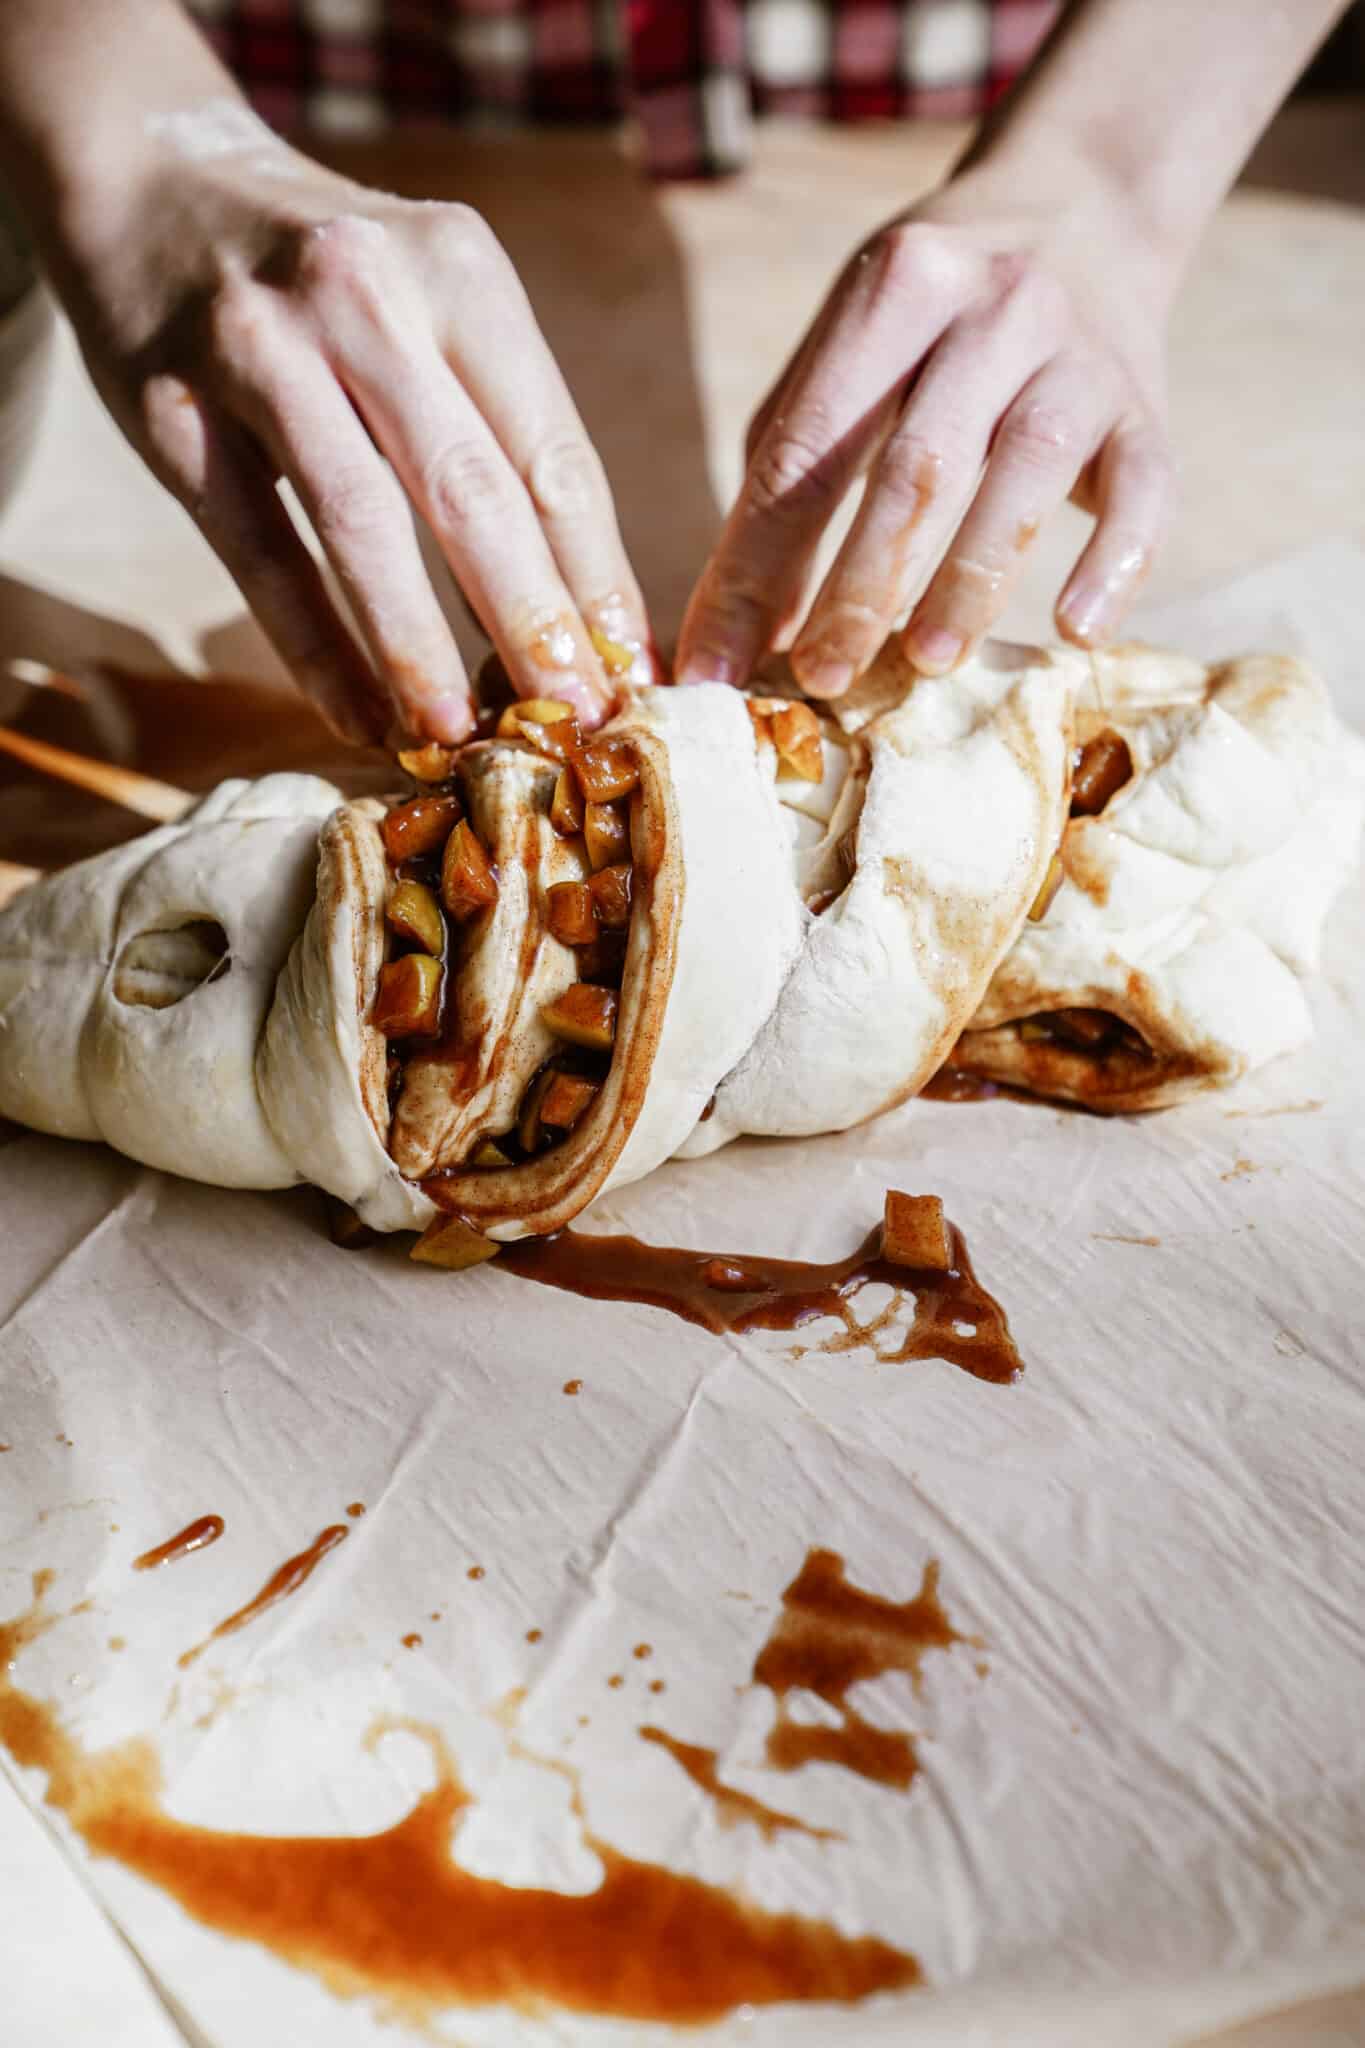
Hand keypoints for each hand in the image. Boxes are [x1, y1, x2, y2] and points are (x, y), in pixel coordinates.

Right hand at [59, 132, 647, 744]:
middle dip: (533, 625)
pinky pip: (258, 551)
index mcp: (459, 271)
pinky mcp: (172, 407)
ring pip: (362, 523)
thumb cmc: (329, 279)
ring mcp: (262, 347)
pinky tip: (358, 716)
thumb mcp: (434, 299)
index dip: (599, 579)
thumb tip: (582, 602)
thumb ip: (499, 421)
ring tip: (459, 738)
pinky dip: (314, 646)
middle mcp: (367, 295)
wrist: (148, 175)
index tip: (632, 674)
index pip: (553, 454)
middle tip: (573, 726)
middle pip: (474, 491)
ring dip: (419, 647)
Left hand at [677, 165, 1176, 696]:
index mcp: (896, 289)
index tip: (715, 663)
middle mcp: (995, 309)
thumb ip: (793, 461)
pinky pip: (1144, 490)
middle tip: (821, 680)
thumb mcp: (850, 336)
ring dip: (969, 582)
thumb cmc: (936, 305)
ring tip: (926, 663)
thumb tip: (744, 620)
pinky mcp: (1148, 407)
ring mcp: (1080, 355)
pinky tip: (1077, 631)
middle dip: (859, 586)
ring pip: (1025, 475)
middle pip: (916, 467)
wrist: (1088, 200)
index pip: (809, 449)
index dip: (753, 565)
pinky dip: (1116, 563)